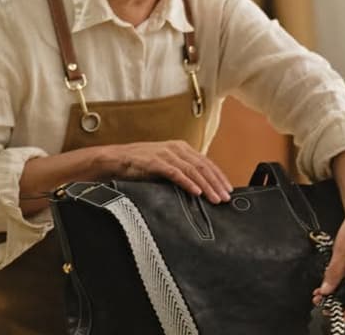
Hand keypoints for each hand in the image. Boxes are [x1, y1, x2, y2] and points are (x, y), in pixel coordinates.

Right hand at [101, 140, 232, 202]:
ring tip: (215, 198)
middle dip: (216, 183)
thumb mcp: (165, 165)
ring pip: (193, 170)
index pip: (206, 162)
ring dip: (206, 186)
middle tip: (226, 197)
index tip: (228, 189)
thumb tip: (199, 187)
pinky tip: (196, 192)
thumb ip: (181, 171)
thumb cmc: (140, 164)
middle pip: (203, 166)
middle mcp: (176, 148)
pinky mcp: (155, 162)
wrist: (116, 159)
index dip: (219, 176)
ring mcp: (166, 154)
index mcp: (181, 147)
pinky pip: (176, 173)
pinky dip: (188, 183)